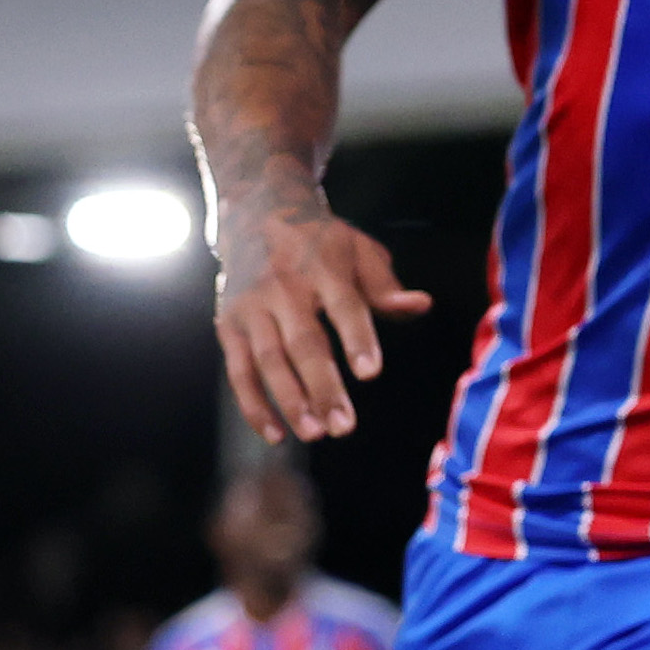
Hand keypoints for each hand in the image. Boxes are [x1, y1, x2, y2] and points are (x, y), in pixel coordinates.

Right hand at [214, 181, 433, 441]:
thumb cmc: (321, 242)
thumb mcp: (358, 250)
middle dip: (323, 386)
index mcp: (323, 266)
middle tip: (344, 427)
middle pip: (304, 342)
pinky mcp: (229, 326)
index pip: (343, 305)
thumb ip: (386, 285)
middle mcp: (283, 287)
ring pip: (268, 361)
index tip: (370, 373)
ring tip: (315, 434)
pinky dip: (254, 405)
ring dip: (290, 401)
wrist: (256, 214)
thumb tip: (421, 305)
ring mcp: (252, 308)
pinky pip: (238, 371)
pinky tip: (276, 434)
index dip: (357, 338)